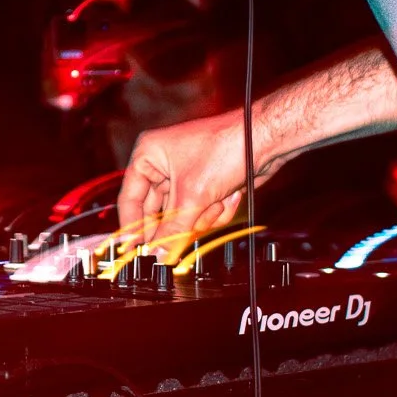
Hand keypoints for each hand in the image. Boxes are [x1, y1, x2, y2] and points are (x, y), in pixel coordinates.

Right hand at [117, 109, 289, 246]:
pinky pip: (201, 214)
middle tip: (174, 247)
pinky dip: (217, 211)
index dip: (131, 227)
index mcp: (149, 155)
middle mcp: (163, 165)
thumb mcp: (193, 195)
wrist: (266, 141)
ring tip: (216, 199)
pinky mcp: (205, 188)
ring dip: (203, 215)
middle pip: (159, 213)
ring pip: (183, 218)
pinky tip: (229, 195)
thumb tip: (158, 255)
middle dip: (178, 224)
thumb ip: (173, 230)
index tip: (133, 251)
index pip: (130, 199)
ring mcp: (186, 178)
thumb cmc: (227, 147)